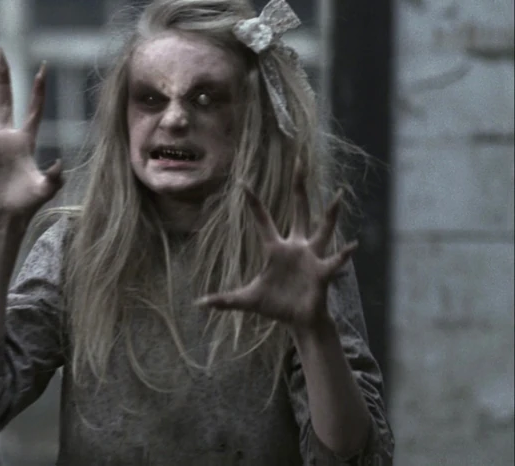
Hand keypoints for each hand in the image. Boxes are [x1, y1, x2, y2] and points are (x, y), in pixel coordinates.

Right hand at [0, 49, 61, 224]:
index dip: (39, 89)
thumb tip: (59, 162)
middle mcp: (5, 137)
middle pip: (4, 99)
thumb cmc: (28, 204)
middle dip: (3, 76)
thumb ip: (54, 177)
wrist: (6, 217)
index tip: (43, 67)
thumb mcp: (45, 189)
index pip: (34, 109)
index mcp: (26, 141)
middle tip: (0, 52)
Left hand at [194, 158, 356, 330]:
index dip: (254, 202)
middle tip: (300, 162)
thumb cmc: (276, 306)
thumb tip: (200, 303)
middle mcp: (296, 246)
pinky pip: (334, 261)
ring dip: (330, 214)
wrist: (298, 321)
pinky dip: (343, 255)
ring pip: (322, 229)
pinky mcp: (321, 272)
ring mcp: (311, 257)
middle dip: (299, 187)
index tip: (244, 183)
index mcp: (275, 248)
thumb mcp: (247, 300)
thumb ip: (224, 300)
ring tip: (339, 195)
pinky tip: (352, 246)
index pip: (262, 219)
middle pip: (299, 209)